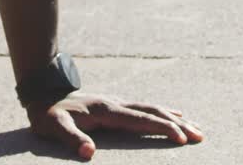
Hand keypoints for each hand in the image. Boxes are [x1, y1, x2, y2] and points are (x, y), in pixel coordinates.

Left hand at [26, 92, 204, 160]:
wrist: (41, 91)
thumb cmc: (47, 114)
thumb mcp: (53, 128)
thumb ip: (71, 139)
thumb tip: (89, 152)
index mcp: (106, 110)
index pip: (140, 120)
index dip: (162, 129)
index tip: (182, 138)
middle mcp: (116, 104)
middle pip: (153, 112)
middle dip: (178, 124)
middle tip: (201, 135)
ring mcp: (116, 102)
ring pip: (151, 108)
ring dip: (174, 118)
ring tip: (194, 126)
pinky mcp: (114, 105)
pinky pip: (144, 107)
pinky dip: (161, 112)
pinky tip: (170, 114)